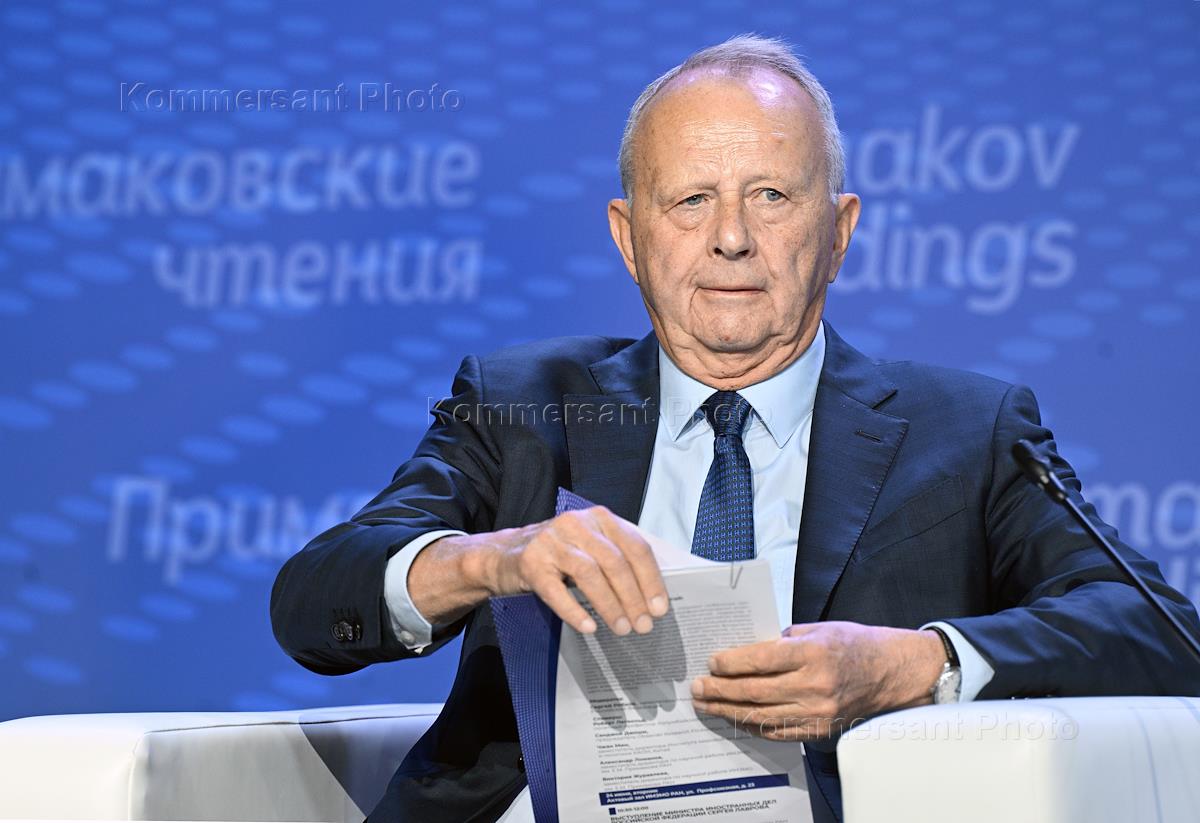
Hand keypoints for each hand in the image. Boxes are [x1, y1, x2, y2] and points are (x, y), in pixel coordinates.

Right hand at [409, 506, 669, 635]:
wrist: (502, 555)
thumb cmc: (558, 556)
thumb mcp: (591, 547)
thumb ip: (619, 559)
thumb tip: (655, 596)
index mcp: (599, 518)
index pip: (636, 547)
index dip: (651, 579)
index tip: (659, 609)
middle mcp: (577, 523)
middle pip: (615, 561)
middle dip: (633, 597)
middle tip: (642, 626)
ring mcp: (551, 541)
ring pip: (589, 573)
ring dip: (609, 605)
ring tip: (621, 629)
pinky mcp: (530, 562)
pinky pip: (555, 590)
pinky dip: (574, 610)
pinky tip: (588, 628)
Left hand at [690, 622, 945, 740]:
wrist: (893, 673)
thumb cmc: (855, 643)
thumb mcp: (819, 629)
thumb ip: (783, 641)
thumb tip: (747, 652)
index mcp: (813, 653)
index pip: (760, 660)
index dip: (731, 663)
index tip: (711, 662)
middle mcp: (814, 685)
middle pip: (754, 691)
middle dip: (720, 690)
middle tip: (697, 687)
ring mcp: (817, 712)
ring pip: (760, 715)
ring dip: (728, 711)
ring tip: (706, 705)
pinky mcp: (819, 730)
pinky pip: (777, 731)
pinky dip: (752, 725)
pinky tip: (734, 718)